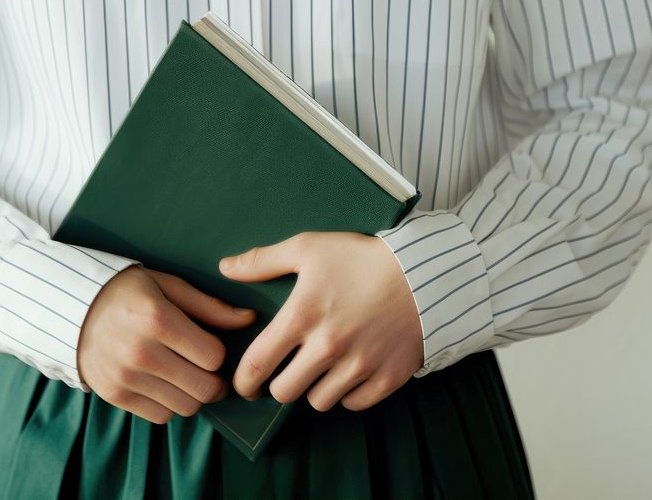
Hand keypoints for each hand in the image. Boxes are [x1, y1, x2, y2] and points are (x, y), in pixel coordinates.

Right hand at [77, 265, 257, 423]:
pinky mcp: (115, 395)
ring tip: (186, 375)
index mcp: (156, 318)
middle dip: (215, 381)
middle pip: (204, 388)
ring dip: (193, 394)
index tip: (209, 344)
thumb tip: (249, 319)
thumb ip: (209, 306)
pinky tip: (163, 382)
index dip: (218, 352)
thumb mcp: (167, 286)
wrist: (71, 309)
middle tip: (210, 371)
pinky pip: (161, 416)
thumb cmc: (127, 292)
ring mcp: (125, 377)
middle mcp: (140, 352)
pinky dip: (170, 403)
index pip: (213, 355)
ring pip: (186, 407)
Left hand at [218, 231, 422, 411]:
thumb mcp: (309, 248)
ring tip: (320, 368)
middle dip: (279, 386)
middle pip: (285, 392)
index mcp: (302, 316)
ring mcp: (360, 365)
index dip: (243, 380)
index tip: (244, 384)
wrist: (425, 272)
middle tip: (285, 373)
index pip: (257, 364)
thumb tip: (226, 268)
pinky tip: (349, 372)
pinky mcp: (388, 377)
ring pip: (320, 401)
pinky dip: (348, 394)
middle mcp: (328, 347)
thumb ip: (263, 260)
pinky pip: (354, 404)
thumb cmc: (361, 258)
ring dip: (315, 388)